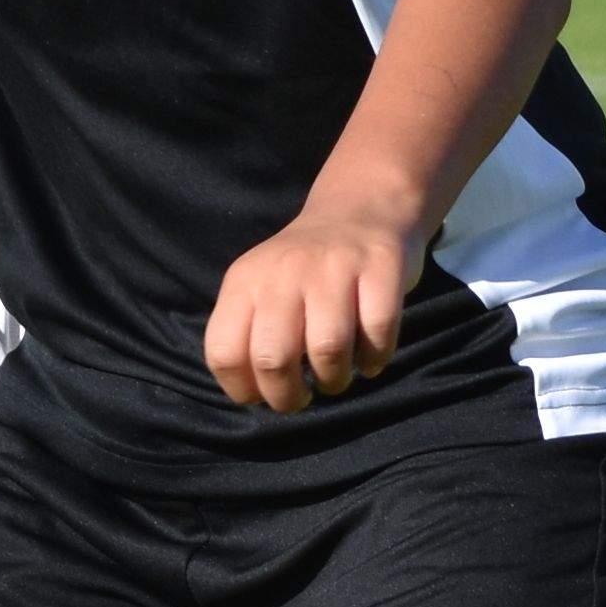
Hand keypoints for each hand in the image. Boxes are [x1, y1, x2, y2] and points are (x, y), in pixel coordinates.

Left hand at [201, 181, 424, 412]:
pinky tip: (369, 360)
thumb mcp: (260, 287)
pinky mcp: (380, 267)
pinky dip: (373, 360)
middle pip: (273, 358)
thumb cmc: (305, 268)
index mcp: (245, 281)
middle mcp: (285, 271)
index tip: (264, 395)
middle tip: (302, 398)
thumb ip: (249, 333)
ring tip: (337, 377)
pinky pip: (377, 334)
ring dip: (334, 381)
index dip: (243, 389)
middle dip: (288, 397)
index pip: (224, 352)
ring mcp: (334, 267)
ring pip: (328, 350)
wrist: (360, 208)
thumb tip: (255, 395)